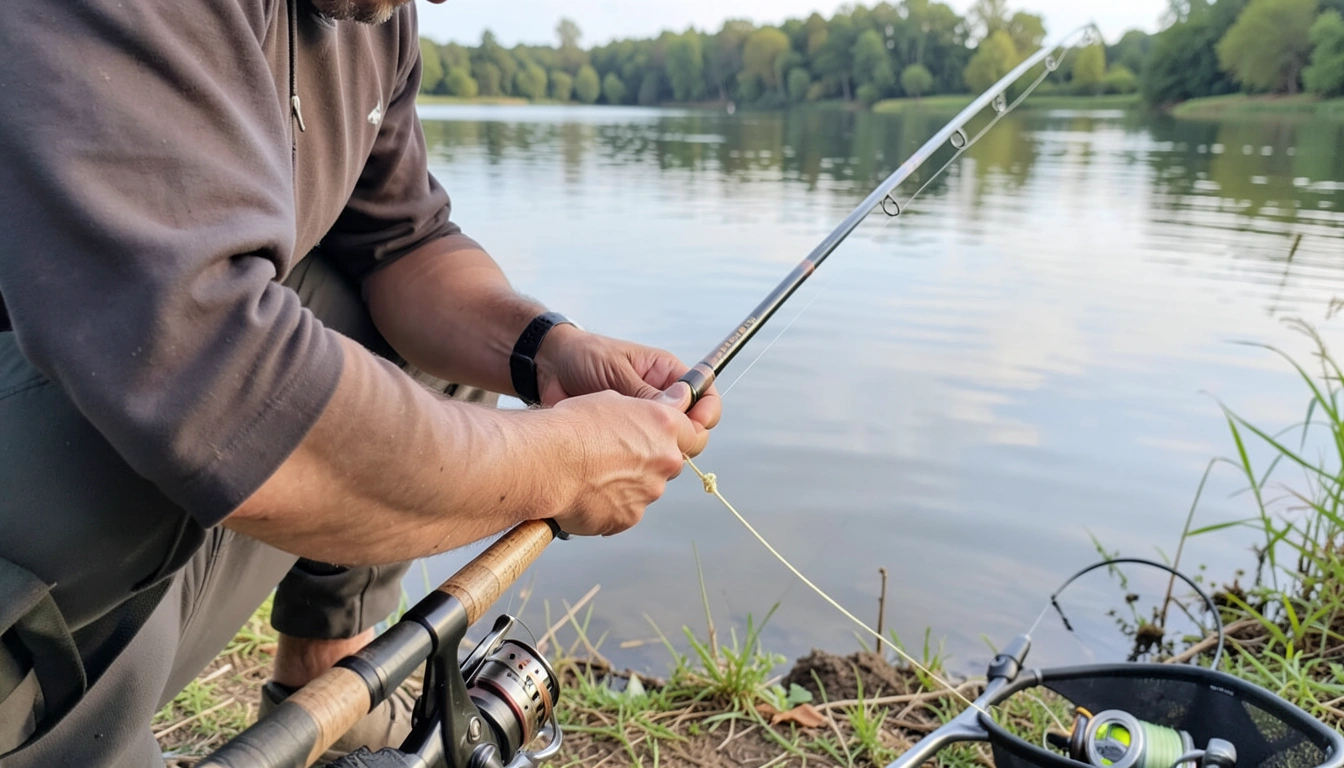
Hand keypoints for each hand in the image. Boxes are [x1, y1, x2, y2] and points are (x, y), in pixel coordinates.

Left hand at [534, 327, 721, 456]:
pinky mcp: (626, 440)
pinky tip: (621, 458)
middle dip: (684, 438)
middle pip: (691, 428)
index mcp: (666, 375)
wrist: (548, 369)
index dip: (706, 411)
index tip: (698, 423)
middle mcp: (660, 401)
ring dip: (659, 452)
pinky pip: (643, 457)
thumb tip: (677, 414)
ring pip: (669, 447)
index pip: (703, 394)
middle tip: (665, 443)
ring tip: (635, 447)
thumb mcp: (617, 370)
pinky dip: (638, 462)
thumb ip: (647, 393)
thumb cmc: (584, 357)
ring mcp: (644, 423)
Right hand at [547, 389, 699, 536]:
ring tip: (594, 473)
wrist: (546, 463)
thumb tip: (656, 412)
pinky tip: (587, 491)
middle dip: (650, 460)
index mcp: (665, 426)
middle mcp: (665, 460)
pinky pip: (625, 510)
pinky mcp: (629, 517)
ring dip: (627, 483)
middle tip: (617, 454)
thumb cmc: (572, 427)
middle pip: (668, 463)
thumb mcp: (612, 400)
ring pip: (646, 488)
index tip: (663, 436)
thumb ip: (644, 410)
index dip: (676, 435)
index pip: (693, 433)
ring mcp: (649, 492)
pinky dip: (610, 504)